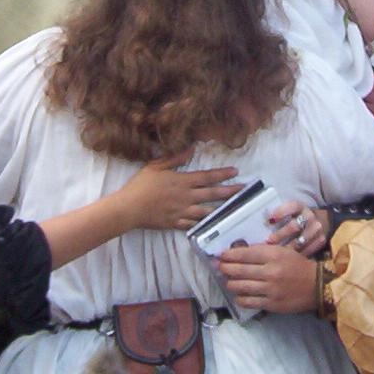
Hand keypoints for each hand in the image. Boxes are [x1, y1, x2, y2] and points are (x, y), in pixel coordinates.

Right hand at [116, 154, 239, 231]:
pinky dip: (205, 224)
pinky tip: (214, 224)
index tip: (236, 171)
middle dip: (230, 191)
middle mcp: (186, 197)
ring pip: (208, 211)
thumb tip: (191, 148)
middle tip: (244, 189)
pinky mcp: (176, 224)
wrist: (129, 208)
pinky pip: (194, 225)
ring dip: (223, 208)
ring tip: (236, 208)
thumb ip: (174, 158)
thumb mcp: (156, 166)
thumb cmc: (140, 185)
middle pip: (213, 194)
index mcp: (182, 181)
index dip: (222, 174)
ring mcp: (182, 212)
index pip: (207, 177)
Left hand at [217, 243, 318, 313]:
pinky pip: (248, 301)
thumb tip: (239, 253)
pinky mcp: (271, 304)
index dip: (229, 255)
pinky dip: (239, 298)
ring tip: (228, 281)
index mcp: (274, 255)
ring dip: (230, 283)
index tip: (222, 255)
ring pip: (240, 286)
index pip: (245, 254)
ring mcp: (270, 290)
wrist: (317, 286)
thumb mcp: (282, 252)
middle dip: (225, 268)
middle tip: (219, 267)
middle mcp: (270, 272)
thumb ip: (262, 252)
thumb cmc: (298, 266)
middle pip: (239, 270)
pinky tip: (238, 295)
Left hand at [264, 201, 326, 254]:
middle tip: (268, 242)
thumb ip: (279, 216)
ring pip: (300, 241)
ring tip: (276, 254)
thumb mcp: (291, 211)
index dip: (281, 212)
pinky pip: (307, 250)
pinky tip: (287, 259)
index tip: (269, 220)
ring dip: (287, 248)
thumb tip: (262, 224)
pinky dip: (297, 255)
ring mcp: (317, 229)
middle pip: (294, 226)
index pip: (292, 206)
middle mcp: (309, 216)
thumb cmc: (298, 217)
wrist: (322, 221)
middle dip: (280, 235)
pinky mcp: (321, 240)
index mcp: (300, 206)